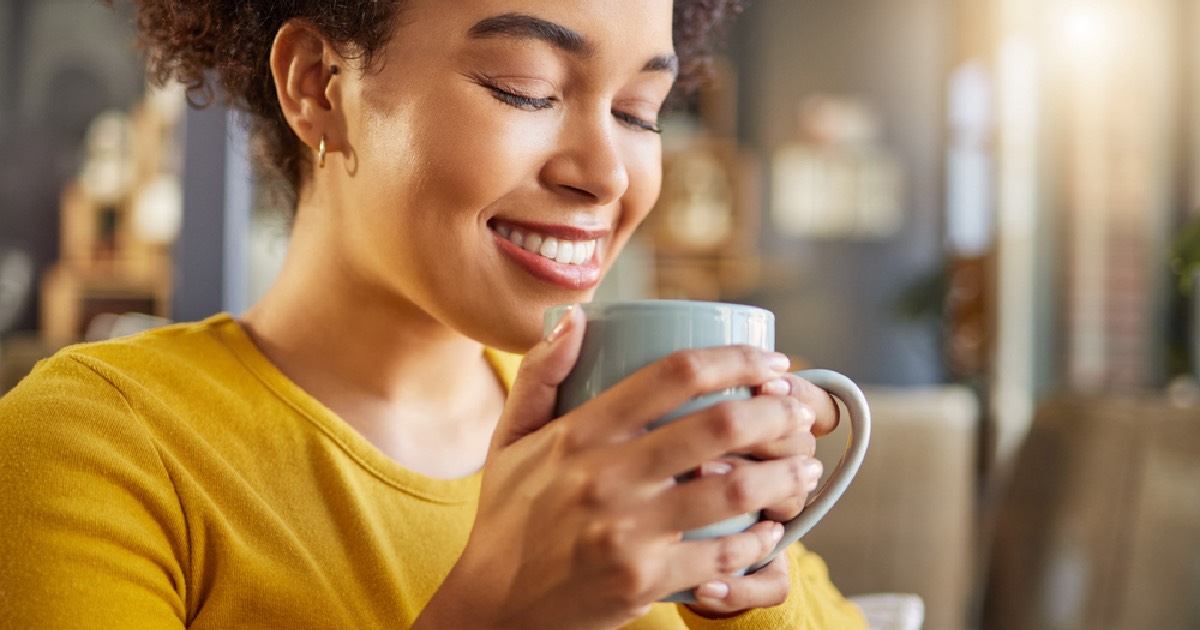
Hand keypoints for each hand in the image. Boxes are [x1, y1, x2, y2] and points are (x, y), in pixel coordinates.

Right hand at [415, 307, 815, 628]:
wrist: (493, 609)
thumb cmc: (508, 519)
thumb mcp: (510, 440)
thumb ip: (540, 375)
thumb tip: (577, 317)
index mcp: (577, 434)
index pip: (672, 374)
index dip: (736, 360)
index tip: (770, 364)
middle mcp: (605, 476)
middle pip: (718, 424)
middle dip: (776, 412)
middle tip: (797, 412)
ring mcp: (627, 531)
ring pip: (736, 491)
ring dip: (786, 475)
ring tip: (804, 469)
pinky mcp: (643, 580)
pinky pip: (724, 556)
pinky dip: (760, 542)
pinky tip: (772, 530)